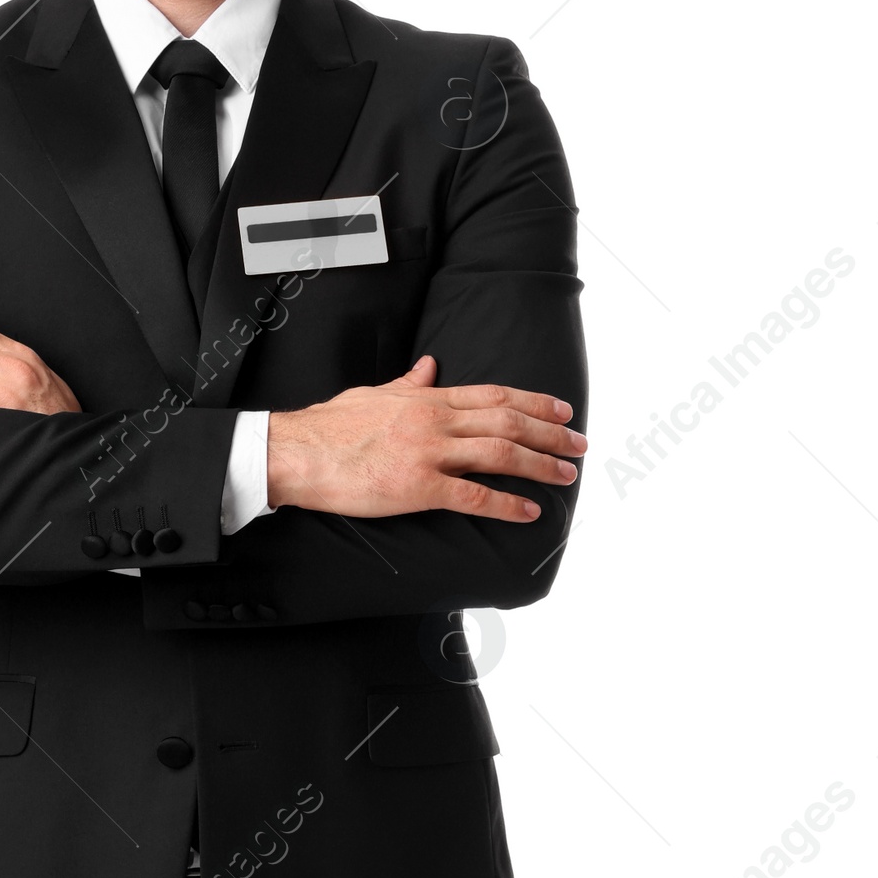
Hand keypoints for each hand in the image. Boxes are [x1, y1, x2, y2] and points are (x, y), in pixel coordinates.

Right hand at [266, 355, 585, 519]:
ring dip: (539, 465)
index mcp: (427, 397)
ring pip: (499, 455)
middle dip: (551, 434)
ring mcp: (428, 453)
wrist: (297, 452)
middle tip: (579, 445)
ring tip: (566, 476)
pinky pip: (472, 497)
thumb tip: (429, 366)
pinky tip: (529, 511)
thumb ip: (408, 383)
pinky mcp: (417, 488)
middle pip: (508, 423)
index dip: (535, 403)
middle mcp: (435, 420)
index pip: (495, 396)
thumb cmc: (330, 426)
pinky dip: (506, 505)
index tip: (563, 410)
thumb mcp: (374, 393)